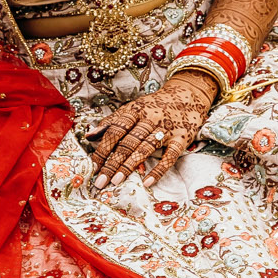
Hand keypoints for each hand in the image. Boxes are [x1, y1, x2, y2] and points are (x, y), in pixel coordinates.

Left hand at [89, 72, 219, 188]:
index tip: (94, 166)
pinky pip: (170, 156)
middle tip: (101, 181)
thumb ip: (112, 121)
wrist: (188, 95)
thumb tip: (88, 135)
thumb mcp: (133, 108)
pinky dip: (159, 170)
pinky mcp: (182, 139)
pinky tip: (147, 182)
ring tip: (116, 181)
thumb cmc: (155, 105)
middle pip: (128, 142)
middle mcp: (150, 119)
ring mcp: (167, 129)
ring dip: (130, 166)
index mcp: (135, 110)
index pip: (115, 131)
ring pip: (145, 149)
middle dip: (113, 163)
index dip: (103, 148)